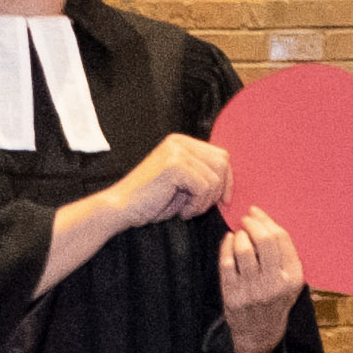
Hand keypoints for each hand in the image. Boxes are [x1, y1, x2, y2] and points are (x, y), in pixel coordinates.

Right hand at [104, 133, 233, 231]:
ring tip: (187, 209)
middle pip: (223, 162)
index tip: (222, 201)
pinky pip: (204, 187)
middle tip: (202, 207)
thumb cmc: (152, 201)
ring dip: (205, 201)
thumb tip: (231, 179)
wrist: (122, 208)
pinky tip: (181, 211)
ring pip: (215, 178)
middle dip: (219, 190)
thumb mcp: (183, 184)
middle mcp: (180, 142)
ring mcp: (176, 152)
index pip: (221, 155)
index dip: (227, 180)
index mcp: (182, 142)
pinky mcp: (174, 166)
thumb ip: (202, 174)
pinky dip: (196, 205)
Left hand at [221, 207, 302, 352]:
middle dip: (252, 223)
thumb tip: (264, 221)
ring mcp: (253, 291)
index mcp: (293, 278)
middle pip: (265, 241)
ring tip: (239, 233)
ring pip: (244, 250)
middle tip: (246, 218)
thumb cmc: (275, 299)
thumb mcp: (290, 281)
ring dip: (240, 235)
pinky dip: (226, 246)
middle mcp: (276, 284)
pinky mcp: (233, 296)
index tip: (256, 212)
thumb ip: (284, 255)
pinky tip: (228, 240)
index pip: (282, 239)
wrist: (259, 333)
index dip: (267, 220)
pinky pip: (227, 263)